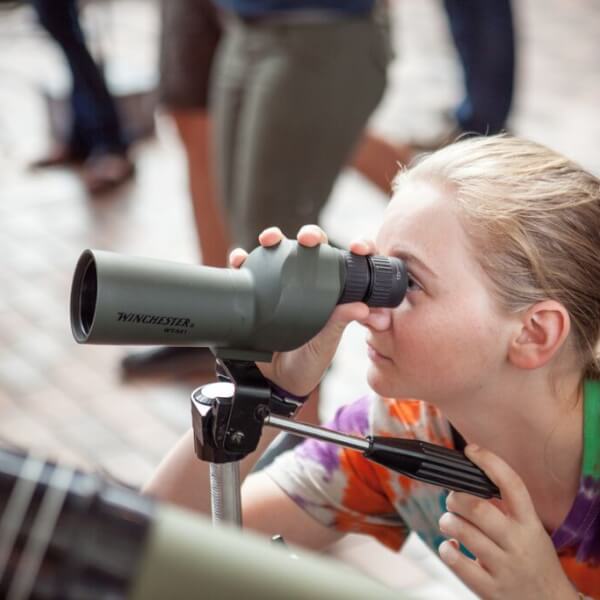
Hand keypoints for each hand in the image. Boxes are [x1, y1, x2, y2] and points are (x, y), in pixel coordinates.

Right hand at [229, 225, 371, 396]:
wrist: (276, 382)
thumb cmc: (307, 361)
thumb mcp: (326, 342)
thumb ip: (340, 322)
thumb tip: (363, 308)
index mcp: (332, 291)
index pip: (348, 261)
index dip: (357, 247)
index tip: (358, 247)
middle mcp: (307, 282)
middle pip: (311, 247)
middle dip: (311, 235)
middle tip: (308, 239)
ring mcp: (280, 285)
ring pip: (278, 251)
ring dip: (273, 238)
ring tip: (271, 239)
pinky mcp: (257, 292)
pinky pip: (247, 270)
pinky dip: (242, 260)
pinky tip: (240, 259)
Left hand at [437, 444, 577, 599]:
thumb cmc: (534, 562)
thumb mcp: (532, 531)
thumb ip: (508, 508)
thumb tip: (471, 476)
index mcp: (529, 524)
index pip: (512, 485)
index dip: (490, 463)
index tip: (472, 450)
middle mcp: (518, 543)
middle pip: (478, 508)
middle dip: (456, 498)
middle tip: (452, 500)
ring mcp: (504, 567)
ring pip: (463, 532)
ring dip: (447, 520)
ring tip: (449, 521)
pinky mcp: (489, 589)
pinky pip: (456, 562)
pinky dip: (446, 548)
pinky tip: (450, 545)